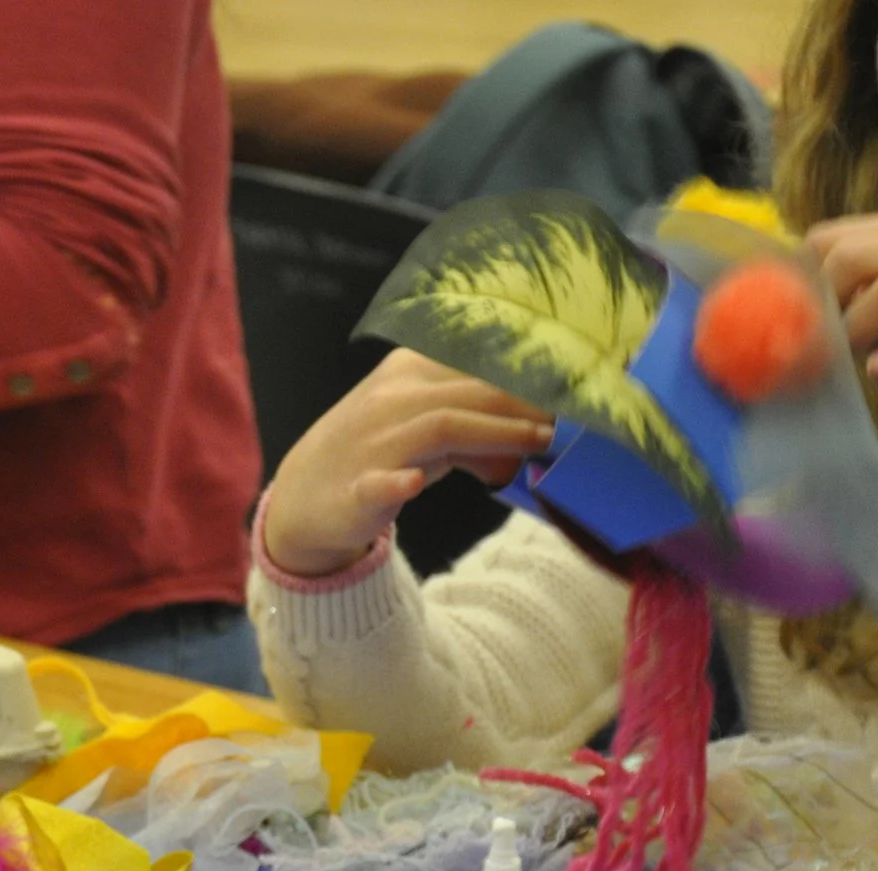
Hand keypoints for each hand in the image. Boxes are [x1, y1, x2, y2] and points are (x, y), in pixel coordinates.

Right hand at [262, 349, 552, 577]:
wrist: (304, 498)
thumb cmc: (375, 454)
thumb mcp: (424, 428)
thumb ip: (476, 425)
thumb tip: (536, 432)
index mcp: (405, 373)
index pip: (475, 367)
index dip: (525, 377)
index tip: (572, 387)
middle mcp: (390, 401)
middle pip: (468, 393)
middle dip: (524, 405)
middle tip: (573, 419)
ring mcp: (371, 446)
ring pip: (439, 429)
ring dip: (494, 434)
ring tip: (540, 443)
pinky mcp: (356, 492)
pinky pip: (375, 483)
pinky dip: (393, 483)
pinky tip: (409, 484)